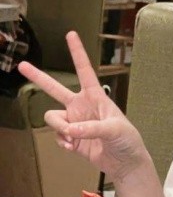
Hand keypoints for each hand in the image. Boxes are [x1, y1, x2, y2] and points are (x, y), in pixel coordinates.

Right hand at [18, 32, 149, 181]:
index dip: (77, 52)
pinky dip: (62, 142)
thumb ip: (92, 128)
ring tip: (73, 138)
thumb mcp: (114, 130)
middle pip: (55, 88)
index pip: (84, 70)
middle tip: (22, 65)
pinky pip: (57, 135)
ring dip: (59, 128)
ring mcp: (74, 121)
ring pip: (52, 118)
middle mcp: (81, 106)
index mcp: (95, 96)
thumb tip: (71, 129)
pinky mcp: (71, 138)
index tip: (71, 34)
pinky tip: (73, 147)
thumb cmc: (126, 139)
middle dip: (38, 77)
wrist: (125, 162)